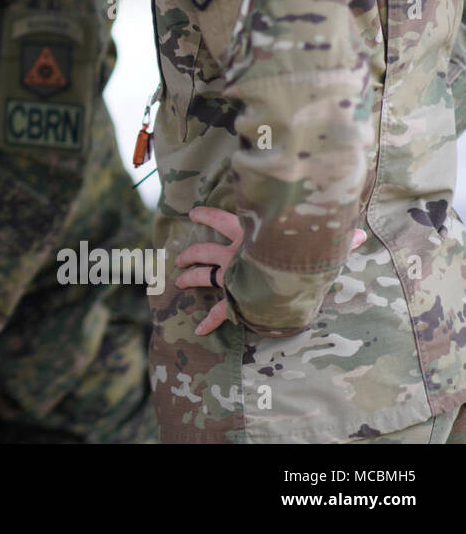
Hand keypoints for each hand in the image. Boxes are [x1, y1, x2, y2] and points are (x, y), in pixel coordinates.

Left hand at [175, 206, 365, 335]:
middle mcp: (234, 254)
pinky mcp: (235, 297)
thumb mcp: (318, 243)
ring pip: (203, 274)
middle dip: (192, 253)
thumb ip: (338, 238)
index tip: (193, 212)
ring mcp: (231, 275)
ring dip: (190, 276)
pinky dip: (209, 321)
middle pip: (205, 250)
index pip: (222, 220)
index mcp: (248, 237)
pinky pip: (220, 310)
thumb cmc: (304, 254)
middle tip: (179, 257)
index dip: (207, 215)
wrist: (290, 275)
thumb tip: (364, 233)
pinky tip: (197, 329)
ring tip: (179, 280)